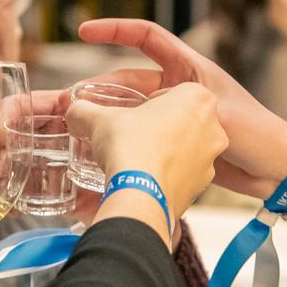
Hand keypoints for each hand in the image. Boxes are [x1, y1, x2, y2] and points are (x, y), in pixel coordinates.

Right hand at [66, 82, 226, 225]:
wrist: (141, 195)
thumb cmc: (131, 148)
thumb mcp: (101, 120)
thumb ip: (85, 111)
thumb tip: (74, 112)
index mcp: (197, 97)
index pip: (172, 91)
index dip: (150, 101)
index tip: (135, 112)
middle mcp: (213, 126)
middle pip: (182, 118)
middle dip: (159, 125)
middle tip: (134, 134)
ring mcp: (211, 158)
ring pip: (185, 147)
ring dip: (164, 149)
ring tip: (137, 157)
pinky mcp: (204, 185)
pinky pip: (184, 173)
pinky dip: (167, 173)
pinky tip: (146, 177)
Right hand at [76, 19, 286, 198]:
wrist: (277, 172)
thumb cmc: (256, 134)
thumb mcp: (216, 115)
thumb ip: (174, 113)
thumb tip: (129, 117)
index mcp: (190, 69)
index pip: (147, 38)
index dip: (115, 30)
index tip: (84, 32)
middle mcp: (181, 90)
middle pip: (132, 82)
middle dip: (103, 91)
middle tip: (74, 104)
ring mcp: (178, 119)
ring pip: (135, 114)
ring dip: (111, 120)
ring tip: (82, 131)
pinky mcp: (178, 147)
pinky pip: (144, 140)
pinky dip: (126, 145)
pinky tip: (106, 157)